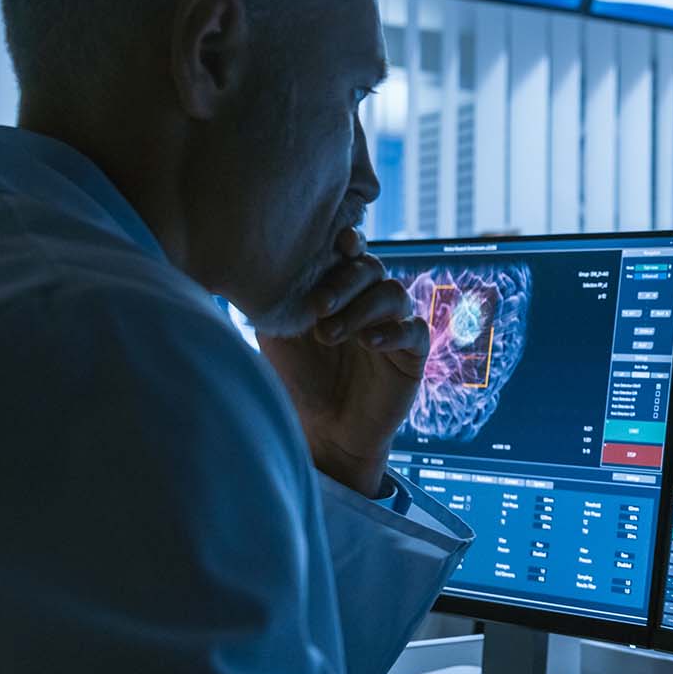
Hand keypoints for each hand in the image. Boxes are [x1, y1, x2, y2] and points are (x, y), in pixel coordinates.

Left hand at [258, 228, 428, 498]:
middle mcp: (369, 301)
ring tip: (330, 334)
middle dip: (344, 282)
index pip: (351, 253)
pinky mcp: (413, 355)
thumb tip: (257, 265)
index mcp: (340, 290)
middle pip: (371, 269)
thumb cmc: (297, 379)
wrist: (322, 432)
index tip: (338, 242)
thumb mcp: (278, 335)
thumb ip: (276, 300)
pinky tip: (367, 344)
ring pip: (394, 294)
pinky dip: (393, 332)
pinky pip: (415, 331)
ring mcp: (394, 326)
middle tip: (318, 306)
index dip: (349, 241)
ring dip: (361, 309)